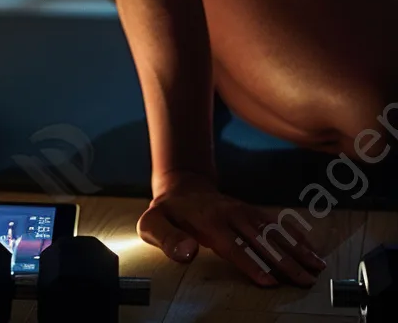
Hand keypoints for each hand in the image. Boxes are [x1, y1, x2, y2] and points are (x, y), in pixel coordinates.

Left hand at [137, 172, 326, 286]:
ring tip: (316, 267)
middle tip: (304, 281)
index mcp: (207, 220)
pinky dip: (295, 235)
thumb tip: (187, 252)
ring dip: (296, 248)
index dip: (251, 263)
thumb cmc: (167, 213)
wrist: (180, 188)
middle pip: (260, 240)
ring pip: (273, 231)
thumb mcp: (152, 225)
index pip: (233, 245)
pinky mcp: (251, 211)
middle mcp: (230, 213)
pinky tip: (311, 249)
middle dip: (284, 261)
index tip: (269, 281)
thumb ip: (166, 239)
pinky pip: (276, 223)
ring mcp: (243, 211)